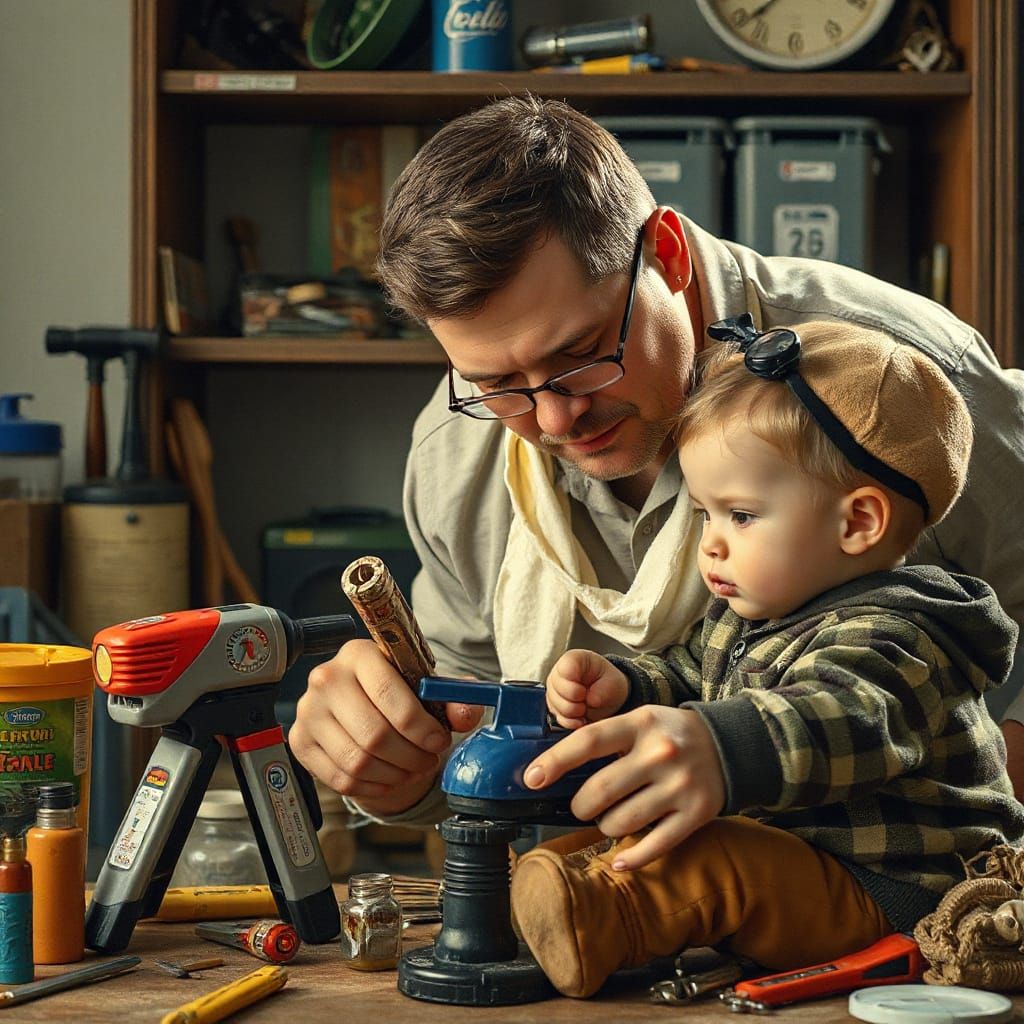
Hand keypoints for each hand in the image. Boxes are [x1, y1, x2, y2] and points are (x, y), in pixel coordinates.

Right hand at [288, 639, 483, 815]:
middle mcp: (326, 678)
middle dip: (411, 756)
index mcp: (359, 654)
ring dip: (395, 774)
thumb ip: (453, 696)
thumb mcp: (426, 686)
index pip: (387, 692)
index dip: (420, 726)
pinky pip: (340, 779)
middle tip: (428, 760)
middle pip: (373, 733)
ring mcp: (308, 711)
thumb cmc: (396, 691)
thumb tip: (467, 713)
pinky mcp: (300, 742)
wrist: (361, 703)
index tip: (439, 741)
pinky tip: (389, 778)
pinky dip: (373, 787)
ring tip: (412, 769)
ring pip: (358, 761)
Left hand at [523, 705, 725, 869]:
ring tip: (609, 818)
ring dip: (605, 827)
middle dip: (580, 806)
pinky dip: (630, 858)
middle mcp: (660, 753)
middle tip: (581, 807)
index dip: (555, 761)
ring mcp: (679, 785)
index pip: (588, 741)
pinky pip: (654, 846)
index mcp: (640, 723)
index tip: (531, 778)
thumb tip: (553, 767)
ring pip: (622, 822)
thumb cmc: (668, 734)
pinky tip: (618, 860)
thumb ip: (604, 739)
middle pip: (600, 790)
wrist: (729, 745)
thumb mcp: (639, 721)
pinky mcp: (696, 814)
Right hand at [546, 649, 628, 728]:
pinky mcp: (553, 707)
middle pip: (557, 692)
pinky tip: (581, 717)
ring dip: (574, 712)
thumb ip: (602, 689)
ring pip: (556, 707)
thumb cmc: (608, 683)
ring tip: (585, 707)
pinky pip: (558, 719)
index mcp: (573, 660)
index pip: (565, 670)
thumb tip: (591, 700)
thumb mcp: (613, 681)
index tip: (586, 689)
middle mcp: (558, 674)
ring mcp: (553, 691)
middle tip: (587, 699)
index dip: (575, 685)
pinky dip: (572, 722)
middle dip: (576, 701)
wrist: (608, 696)